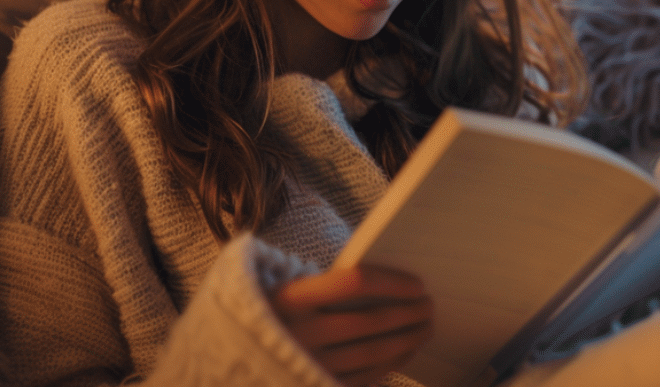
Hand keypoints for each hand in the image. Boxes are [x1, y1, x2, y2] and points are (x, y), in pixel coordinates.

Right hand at [270, 264, 433, 386]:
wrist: (229, 361)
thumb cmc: (268, 314)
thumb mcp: (284, 290)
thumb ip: (326, 285)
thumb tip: (387, 284)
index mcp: (289, 299)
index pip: (353, 283)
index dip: (392, 282)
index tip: (418, 283)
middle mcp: (298, 334)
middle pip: (369, 322)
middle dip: (408, 313)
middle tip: (430, 305)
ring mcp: (306, 365)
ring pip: (371, 354)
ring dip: (407, 340)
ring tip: (426, 326)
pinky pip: (363, 378)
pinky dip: (391, 364)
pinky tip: (406, 350)